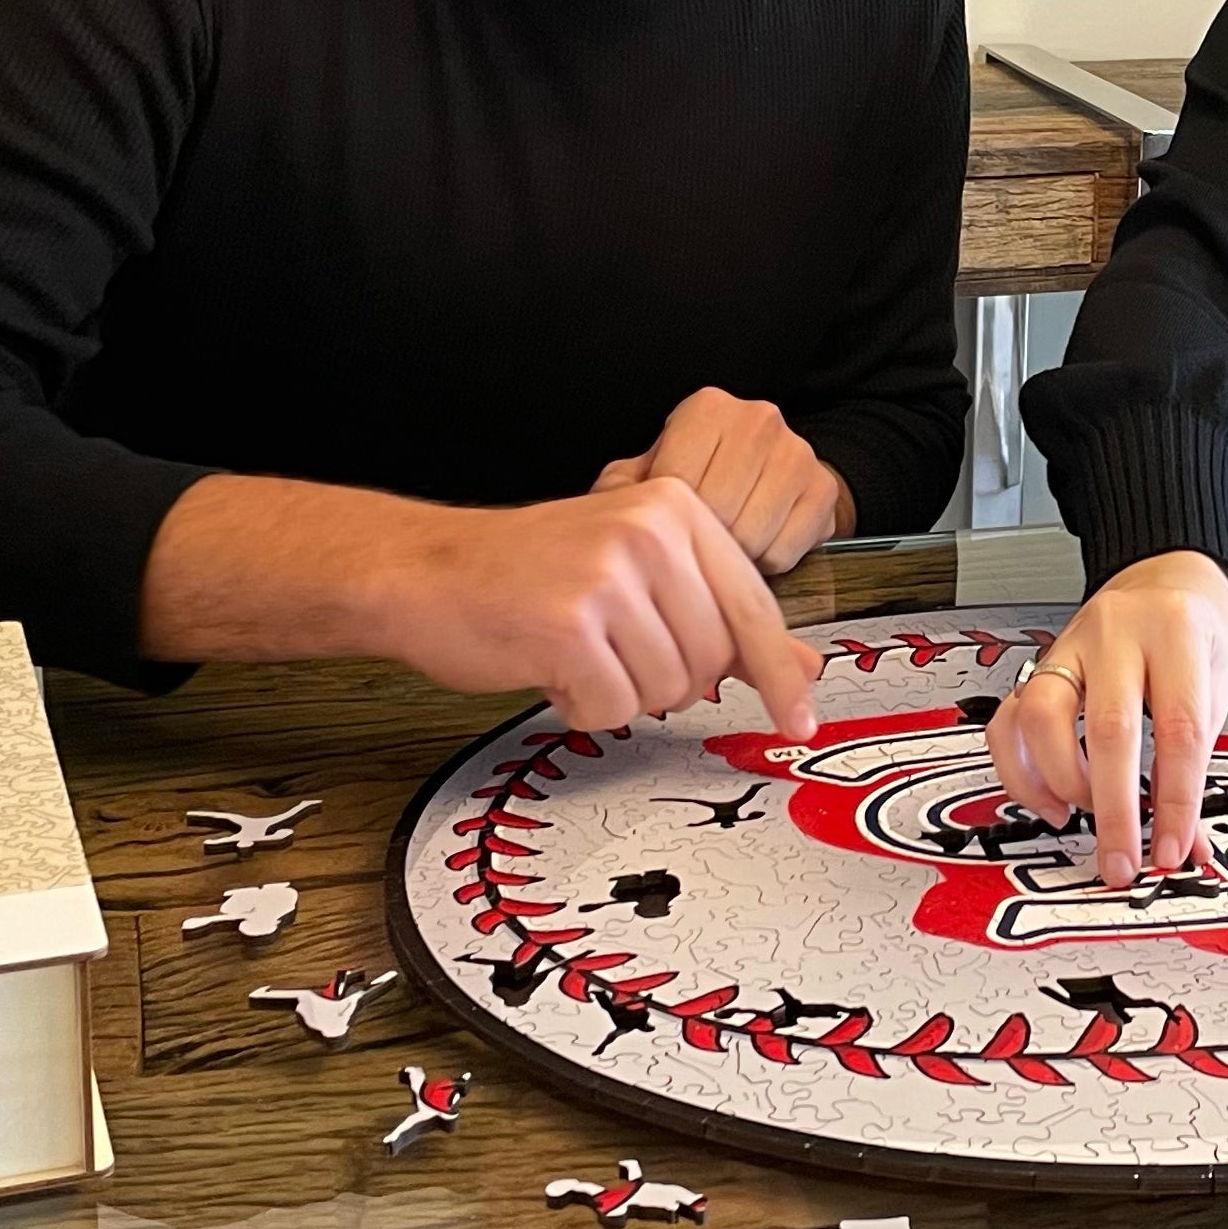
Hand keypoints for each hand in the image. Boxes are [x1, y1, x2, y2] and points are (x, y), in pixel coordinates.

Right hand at [377, 478, 821, 733]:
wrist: (424, 572)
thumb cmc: (530, 573)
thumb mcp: (637, 571)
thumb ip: (719, 613)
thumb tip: (802, 666)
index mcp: (675, 509)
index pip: (754, 605)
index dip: (780, 673)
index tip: (799, 719)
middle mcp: (648, 532)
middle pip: (712, 658)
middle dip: (671, 680)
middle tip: (618, 655)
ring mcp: (607, 576)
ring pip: (666, 689)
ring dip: (622, 692)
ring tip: (579, 652)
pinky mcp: (567, 626)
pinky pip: (612, 708)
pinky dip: (582, 707)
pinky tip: (552, 669)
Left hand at [593, 388, 853, 573]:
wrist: (772, 478)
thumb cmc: (703, 477)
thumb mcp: (653, 474)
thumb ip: (621, 490)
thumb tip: (602, 517)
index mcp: (707, 409)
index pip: (675, 484)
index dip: (666, 521)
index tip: (666, 530)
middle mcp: (757, 419)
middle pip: (716, 512)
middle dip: (701, 541)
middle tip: (696, 546)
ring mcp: (797, 453)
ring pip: (750, 536)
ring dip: (734, 556)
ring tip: (726, 544)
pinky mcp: (824, 489)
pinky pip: (783, 552)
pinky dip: (766, 563)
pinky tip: (758, 546)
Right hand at [986, 551, 1227, 888]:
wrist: (1165, 581)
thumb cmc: (1194, 634)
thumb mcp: (1216, 687)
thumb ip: (1197, 765)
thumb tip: (1187, 845)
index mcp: (1175, 632)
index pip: (1178, 727)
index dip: (1176, 800)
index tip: (1172, 850)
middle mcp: (1116, 633)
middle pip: (1109, 728)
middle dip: (1115, 809)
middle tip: (1121, 861)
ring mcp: (1068, 646)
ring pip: (1044, 717)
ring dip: (1064, 783)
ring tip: (1084, 814)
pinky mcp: (1037, 665)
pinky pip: (1008, 720)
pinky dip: (1021, 772)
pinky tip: (1050, 801)